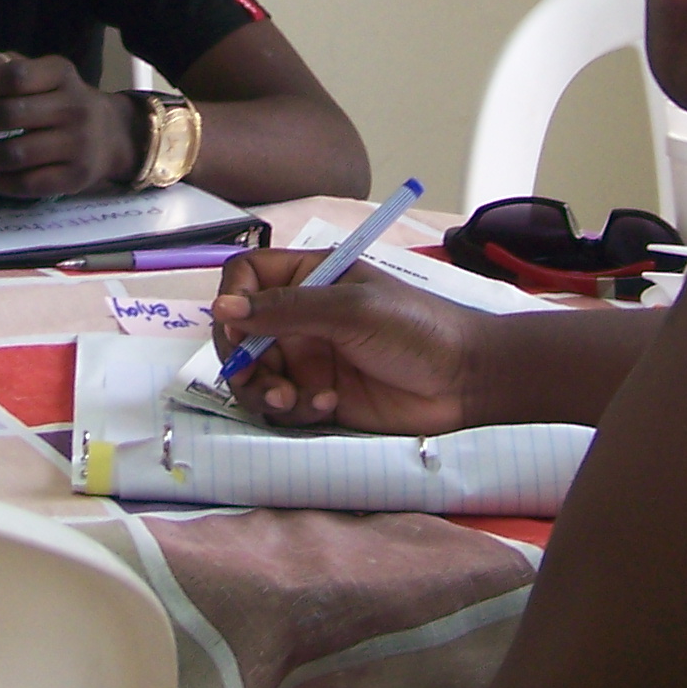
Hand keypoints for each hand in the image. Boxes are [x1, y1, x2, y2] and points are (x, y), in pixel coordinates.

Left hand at [0, 54, 140, 197]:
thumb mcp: (44, 75)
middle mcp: (73, 108)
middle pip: (9, 115)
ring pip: (13, 154)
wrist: (113, 136)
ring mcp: (77, 146)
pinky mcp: (74, 178)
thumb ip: (7, 67)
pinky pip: (25, 183)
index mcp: (61, 74)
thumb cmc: (64, 101)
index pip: (13, 76)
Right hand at [210, 248, 490, 435]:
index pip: (246, 277)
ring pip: (254, 376)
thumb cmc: (416, 329)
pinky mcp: (318, 396)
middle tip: (258, 377)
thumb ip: (284, 310)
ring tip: (292, 400)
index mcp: (307, 278)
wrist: (464, 380)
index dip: (232, 300)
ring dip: (264, 391)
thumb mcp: (350, 310)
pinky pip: (282, 407)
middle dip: (242, 359)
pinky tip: (328, 404)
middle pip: (239, 334)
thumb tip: (222, 309)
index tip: (234, 328)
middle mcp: (300, 317)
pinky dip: (295, 409)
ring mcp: (308, 358)